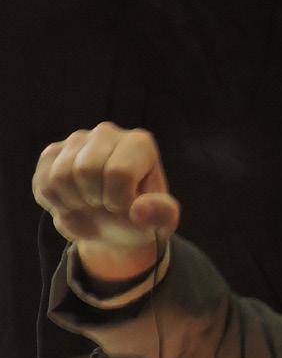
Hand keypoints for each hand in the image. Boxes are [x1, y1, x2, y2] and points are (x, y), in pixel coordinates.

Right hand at [32, 122, 179, 280]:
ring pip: (60, 176)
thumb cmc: (141, 217)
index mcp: (139, 143)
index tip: (128, 205)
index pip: (119, 172)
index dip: (119, 200)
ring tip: (92, 204)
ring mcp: (76, 141)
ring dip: (75, 203)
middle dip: (96, 199)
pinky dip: (58, 204)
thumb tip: (139, 210)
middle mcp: (106, 133)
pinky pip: (44, 183)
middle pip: (86, 170)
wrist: (114, 224)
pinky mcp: (52, 154)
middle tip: (106, 205)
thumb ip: (161, 214)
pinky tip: (75, 202)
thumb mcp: (162, 221)